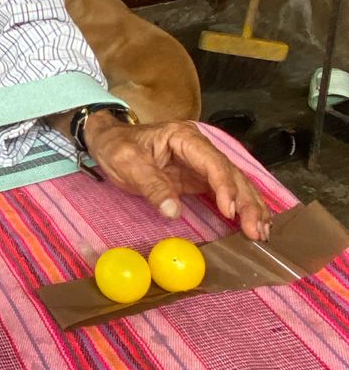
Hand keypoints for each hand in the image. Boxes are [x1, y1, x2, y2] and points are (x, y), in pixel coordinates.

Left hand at [83, 114, 270, 240]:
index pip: (212, 161)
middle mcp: (200, 147)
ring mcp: (202, 163)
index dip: (224, 185)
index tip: (230, 211)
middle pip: (231, 173)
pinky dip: (240, 207)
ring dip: (250, 207)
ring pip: (235, 183)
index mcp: (184, 137)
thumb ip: (152, 186)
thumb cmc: (117, 147)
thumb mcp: (128, 164)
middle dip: (247, 202)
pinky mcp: (200, 178)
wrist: (108, 140)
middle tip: (256, 230)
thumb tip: (173, 212)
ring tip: (261, 232)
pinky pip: (225, 191)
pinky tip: (252, 223)